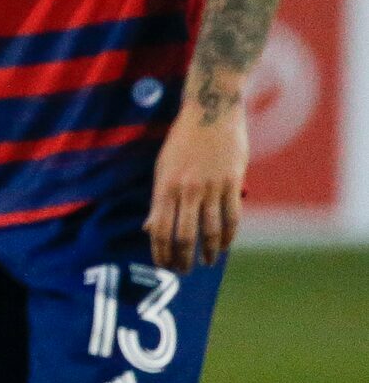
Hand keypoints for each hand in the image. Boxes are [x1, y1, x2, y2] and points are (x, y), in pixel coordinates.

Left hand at [146, 100, 247, 272]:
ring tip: (207, 262)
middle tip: (184, 271)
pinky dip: (229, 235)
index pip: (160, 230)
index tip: (163, 266)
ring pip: (211, 230)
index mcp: (165, 187)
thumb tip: (150, 229)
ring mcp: (211, 186)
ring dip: (209, 252)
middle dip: (183, 259)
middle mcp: (187, 189)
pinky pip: (232, 216)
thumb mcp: (162, 168)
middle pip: (185, 236)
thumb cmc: (183, 141)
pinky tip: (226, 245)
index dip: (161, 253)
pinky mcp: (232, 182)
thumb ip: (158, 201)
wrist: (211, 111)